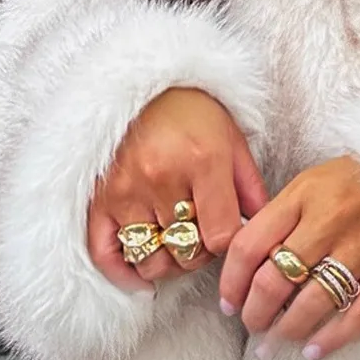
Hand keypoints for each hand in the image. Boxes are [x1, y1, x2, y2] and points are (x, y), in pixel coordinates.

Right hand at [86, 88, 267, 292]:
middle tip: (201, 238)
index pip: (220, 237)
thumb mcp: (232, 140)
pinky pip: (105, 254)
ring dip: (168, 264)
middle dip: (200, 255)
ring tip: (175, 248)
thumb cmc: (192, 111)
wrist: (140, 82)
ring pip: (152, 259)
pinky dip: (125, 274)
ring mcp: (125, 191)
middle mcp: (161, 178)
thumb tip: (262, 232)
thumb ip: (250, 188)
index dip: (229, 247)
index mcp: (202, 162)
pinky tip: (142, 276)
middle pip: (187, 252)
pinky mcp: (97, 199)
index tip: (226, 235)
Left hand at [218, 154, 359, 359]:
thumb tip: (245, 262)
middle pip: (275, 279)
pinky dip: (333, 338)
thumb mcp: (311, 182)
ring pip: (312, 302)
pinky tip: (313, 351)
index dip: (231, 281)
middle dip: (255, 312)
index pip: (250, 246)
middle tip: (251, 325)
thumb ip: (280, 216)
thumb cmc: (355, 180)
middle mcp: (329, 221)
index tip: (228, 302)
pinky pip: (358, 314)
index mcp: (303, 196)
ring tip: (274, 341)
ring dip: (286, 330)